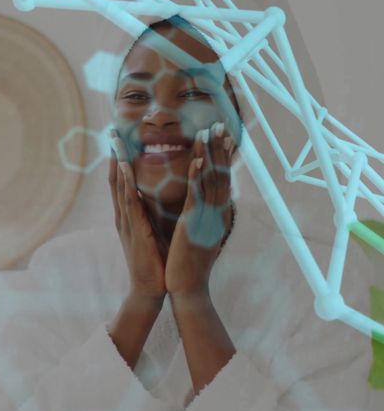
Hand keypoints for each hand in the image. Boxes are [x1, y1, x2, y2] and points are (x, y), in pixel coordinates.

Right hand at [108, 129, 166, 301]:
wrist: (149, 289)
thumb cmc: (155, 263)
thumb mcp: (152, 233)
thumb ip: (150, 216)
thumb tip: (154, 200)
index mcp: (128, 215)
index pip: (123, 182)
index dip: (121, 160)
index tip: (121, 139)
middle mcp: (123, 215)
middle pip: (116, 178)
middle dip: (115, 154)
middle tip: (112, 131)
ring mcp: (126, 221)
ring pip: (119, 185)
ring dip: (118, 161)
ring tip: (116, 140)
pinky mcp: (134, 228)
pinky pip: (129, 201)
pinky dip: (127, 182)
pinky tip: (126, 166)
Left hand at [166, 122, 234, 297]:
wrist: (187, 286)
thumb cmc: (190, 262)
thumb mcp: (200, 233)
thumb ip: (204, 215)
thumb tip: (208, 201)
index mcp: (217, 213)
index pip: (222, 179)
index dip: (223, 156)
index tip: (223, 136)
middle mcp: (216, 212)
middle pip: (221, 174)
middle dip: (219, 149)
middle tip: (220, 124)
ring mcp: (207, 218)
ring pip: (210, 181)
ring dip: (209, 155)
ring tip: (208, 132)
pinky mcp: (194, 225)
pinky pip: (197, 197)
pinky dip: (198, 178)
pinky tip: (198, 161)